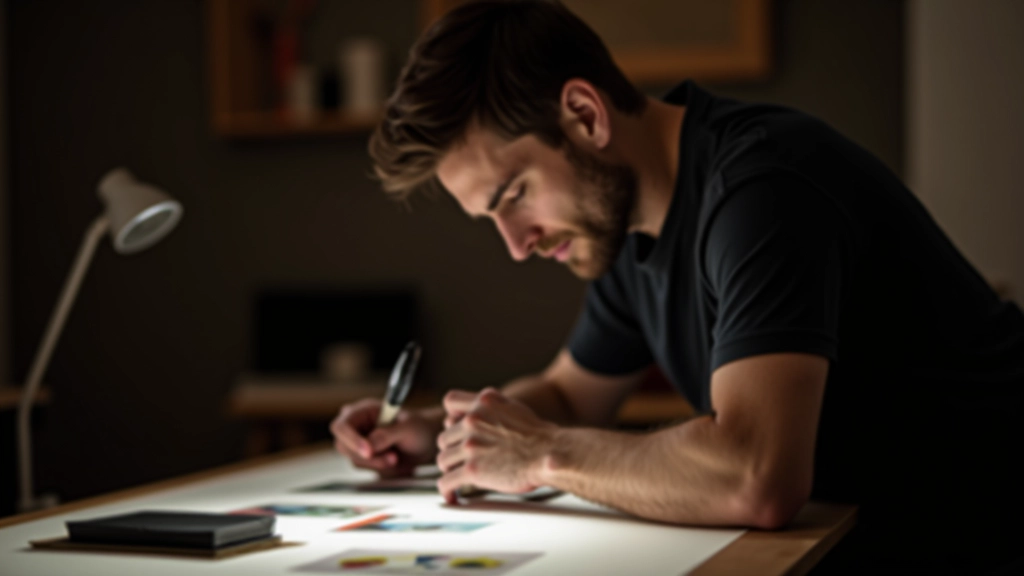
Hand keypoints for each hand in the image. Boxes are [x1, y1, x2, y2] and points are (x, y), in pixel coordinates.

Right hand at [330, 398, 439, 477]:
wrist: (427, 443)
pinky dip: (380, 467)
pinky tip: (394, 460)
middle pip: (343, 446)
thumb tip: (369, 445)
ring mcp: (358, 443)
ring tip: (397, 457)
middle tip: (392, 458)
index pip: (342, 425)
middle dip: (368, 456)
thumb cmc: (419, 428)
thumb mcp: (408, 428)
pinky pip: (364, 468)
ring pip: (355, 460)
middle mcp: (357, 426)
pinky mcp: (364, 458)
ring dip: (377, 463)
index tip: (369, 451)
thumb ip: (387, 435)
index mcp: (363, 410)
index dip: (351, 439)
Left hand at [436, 388, 556, 503]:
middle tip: (462, 460)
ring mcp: (470, 445)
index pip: (450, 401)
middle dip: (453, 449)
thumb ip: (492, 407)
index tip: (456, 429)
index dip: (451, 417)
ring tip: (458, 477)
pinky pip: (447, 481)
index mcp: (483, 403)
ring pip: (443, 459)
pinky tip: (452, 496)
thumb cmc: (539, 435)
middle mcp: (473, 421)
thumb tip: (479, 414)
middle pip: (445, 437)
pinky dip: (446, 490)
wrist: (550, 452)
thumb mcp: (513, 407)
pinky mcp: (472, 470)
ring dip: (450, 470)